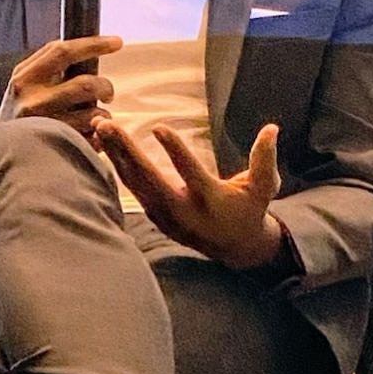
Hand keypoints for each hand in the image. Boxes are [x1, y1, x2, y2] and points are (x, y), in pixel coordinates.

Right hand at [0, 35, 122, 135]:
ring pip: (93, 114)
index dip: (93, 44)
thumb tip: (87, 48)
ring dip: (103, 115)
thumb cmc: (20, 112)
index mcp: (24, 77)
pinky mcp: (56, 149)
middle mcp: (32, 100)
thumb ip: (48, 65)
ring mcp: (44, 126)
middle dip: (105, 87)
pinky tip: (92, 135)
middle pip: (86, 85)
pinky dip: (98, 135)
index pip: (62, 51)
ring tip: (96, 118)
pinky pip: (92, 139)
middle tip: (107, 94)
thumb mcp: (24, 83)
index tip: (117, 42)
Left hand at [95, 119, 286, 269]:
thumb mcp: (264, 187)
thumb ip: (265, 159)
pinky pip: (132, 190)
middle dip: (127, 152)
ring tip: (101, 128)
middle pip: (149, 180)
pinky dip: (118, 169)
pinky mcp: (156, 217)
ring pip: (135, 185)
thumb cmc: (250, 209)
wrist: (236, 248)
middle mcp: (184, 211)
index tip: (158, 127)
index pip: (190, 174)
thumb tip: (271, 128)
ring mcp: (166, 216)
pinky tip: (107, 147)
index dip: (175, 151)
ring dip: (116, 156)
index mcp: (211, 200)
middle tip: (108, 126)